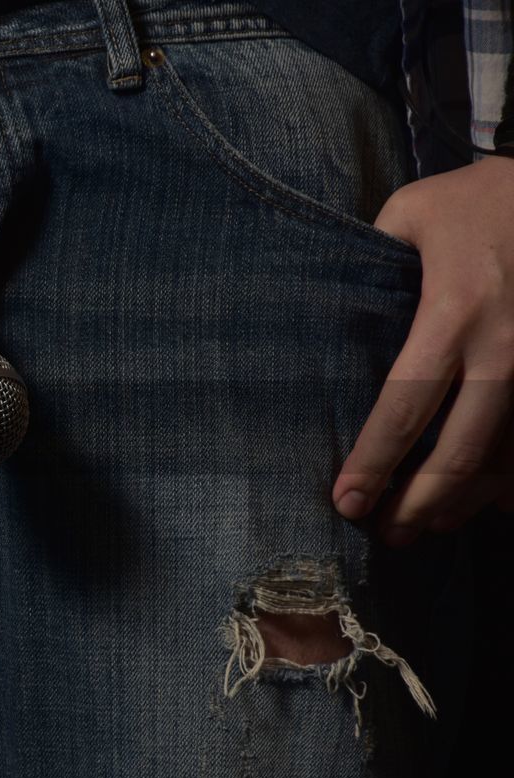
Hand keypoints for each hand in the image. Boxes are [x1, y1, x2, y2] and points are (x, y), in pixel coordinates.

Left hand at [332, 154, 513, 545]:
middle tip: (385, 535)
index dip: (374, 461)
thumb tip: (325, 314)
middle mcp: (504, 349)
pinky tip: (489, 505)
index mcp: (455, 311)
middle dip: (420, 504)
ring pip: (507, 459)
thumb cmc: (474, 201)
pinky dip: (512, 481)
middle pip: (462, 452)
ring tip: (426, 528)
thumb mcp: (409, 216)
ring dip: (465, 502)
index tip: (346, 502)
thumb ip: (369, 265)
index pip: (406, 405)